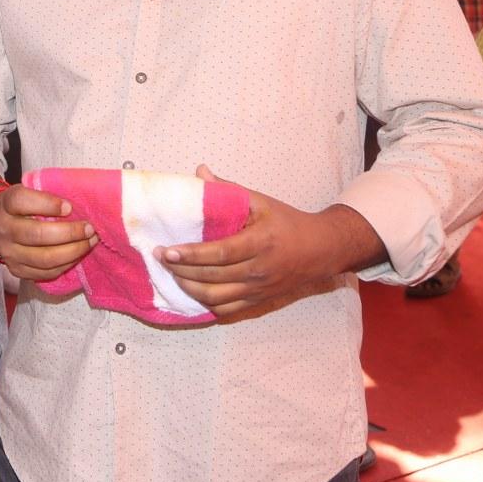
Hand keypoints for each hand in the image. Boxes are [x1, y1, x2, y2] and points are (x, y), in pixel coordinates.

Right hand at [0, 184, 98, 281]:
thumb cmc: (19, 206)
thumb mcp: (27, 191)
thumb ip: (47, 195)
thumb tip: (78, 205)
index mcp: (6, 204)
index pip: (22, 202)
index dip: (48, 204)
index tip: (70, 207)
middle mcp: (3, 230)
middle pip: (37, 234)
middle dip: (69, 233)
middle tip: (89, 229)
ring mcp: (9, 253)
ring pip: (44, 258)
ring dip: (73, 251)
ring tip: (89, 242)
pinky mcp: (16, 270)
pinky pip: (46, 273)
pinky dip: (66, 264)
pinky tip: (78, 254)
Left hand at [157, 165, 379, 318]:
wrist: (322, 250)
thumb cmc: (288, 223)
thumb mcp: (261, 202)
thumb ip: (228, 189)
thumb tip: (199, 172)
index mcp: (260, 242)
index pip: (219, 253)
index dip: (190, 255)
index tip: (166, 251)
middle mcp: (260, 270)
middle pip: (213, 278)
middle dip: (181, 270)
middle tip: (160, 259)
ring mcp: (260, 290)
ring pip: (216, 298)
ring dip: (189, 288)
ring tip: (172, 274)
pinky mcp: (260, 301)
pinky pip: (227, 310)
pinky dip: (206, 303)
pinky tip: (192, 290)